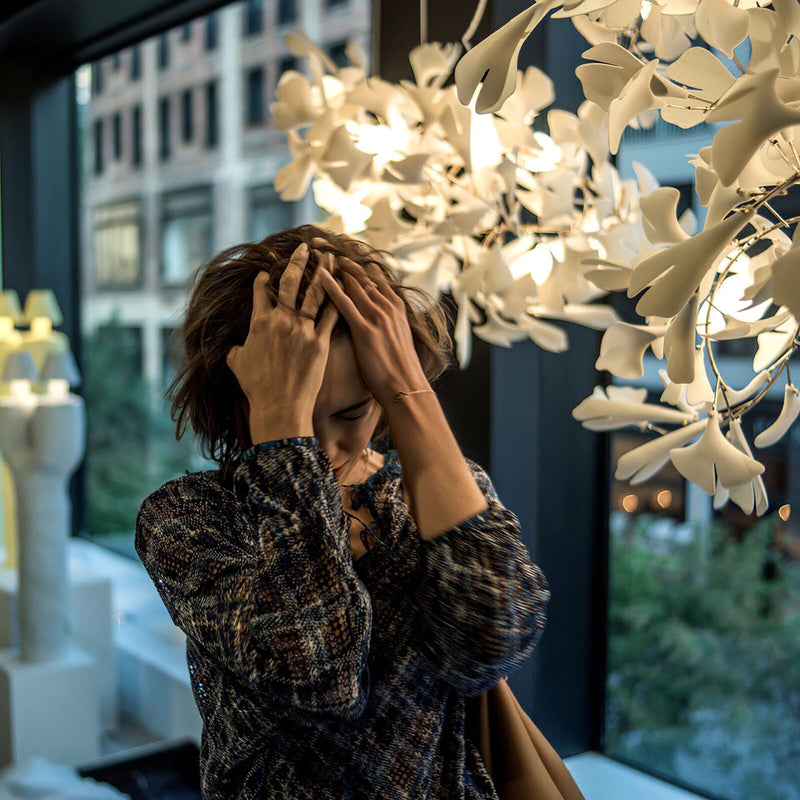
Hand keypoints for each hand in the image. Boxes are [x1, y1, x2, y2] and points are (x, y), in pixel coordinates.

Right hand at [226, 243, 338, 429]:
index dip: (265, 278)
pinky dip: (338, 300)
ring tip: (330, 258)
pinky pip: (331, 316)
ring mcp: (302, 330)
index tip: (269, 269)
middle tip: (304, 247)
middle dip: (297, 262)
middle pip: (290, 283)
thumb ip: (236, 351)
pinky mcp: (320, 343)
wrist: (279, 407)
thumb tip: (233, 349)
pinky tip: (344, 288)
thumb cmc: (257, 389)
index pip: (261, 291)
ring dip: (323, 273)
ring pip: (315, 293)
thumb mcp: (239, 366)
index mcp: (259, 323)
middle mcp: (281, 321)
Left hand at [310, 237, 429, 407]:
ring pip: (353, 281)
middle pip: (361, 271)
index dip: (355, 257)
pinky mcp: (365, 329)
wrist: (406, 387)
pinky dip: (330, 286)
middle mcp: (387, 305)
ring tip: (315, 248)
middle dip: (341, 253)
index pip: (373, 273)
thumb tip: (372, 315)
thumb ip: (385, 321)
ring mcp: (377, 316)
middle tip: (322, 240)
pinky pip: (345, 302)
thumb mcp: (396, 337)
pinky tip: (317, 275)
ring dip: (333, 263)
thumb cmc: (398, 369)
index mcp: (394, 305)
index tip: (340, 245)